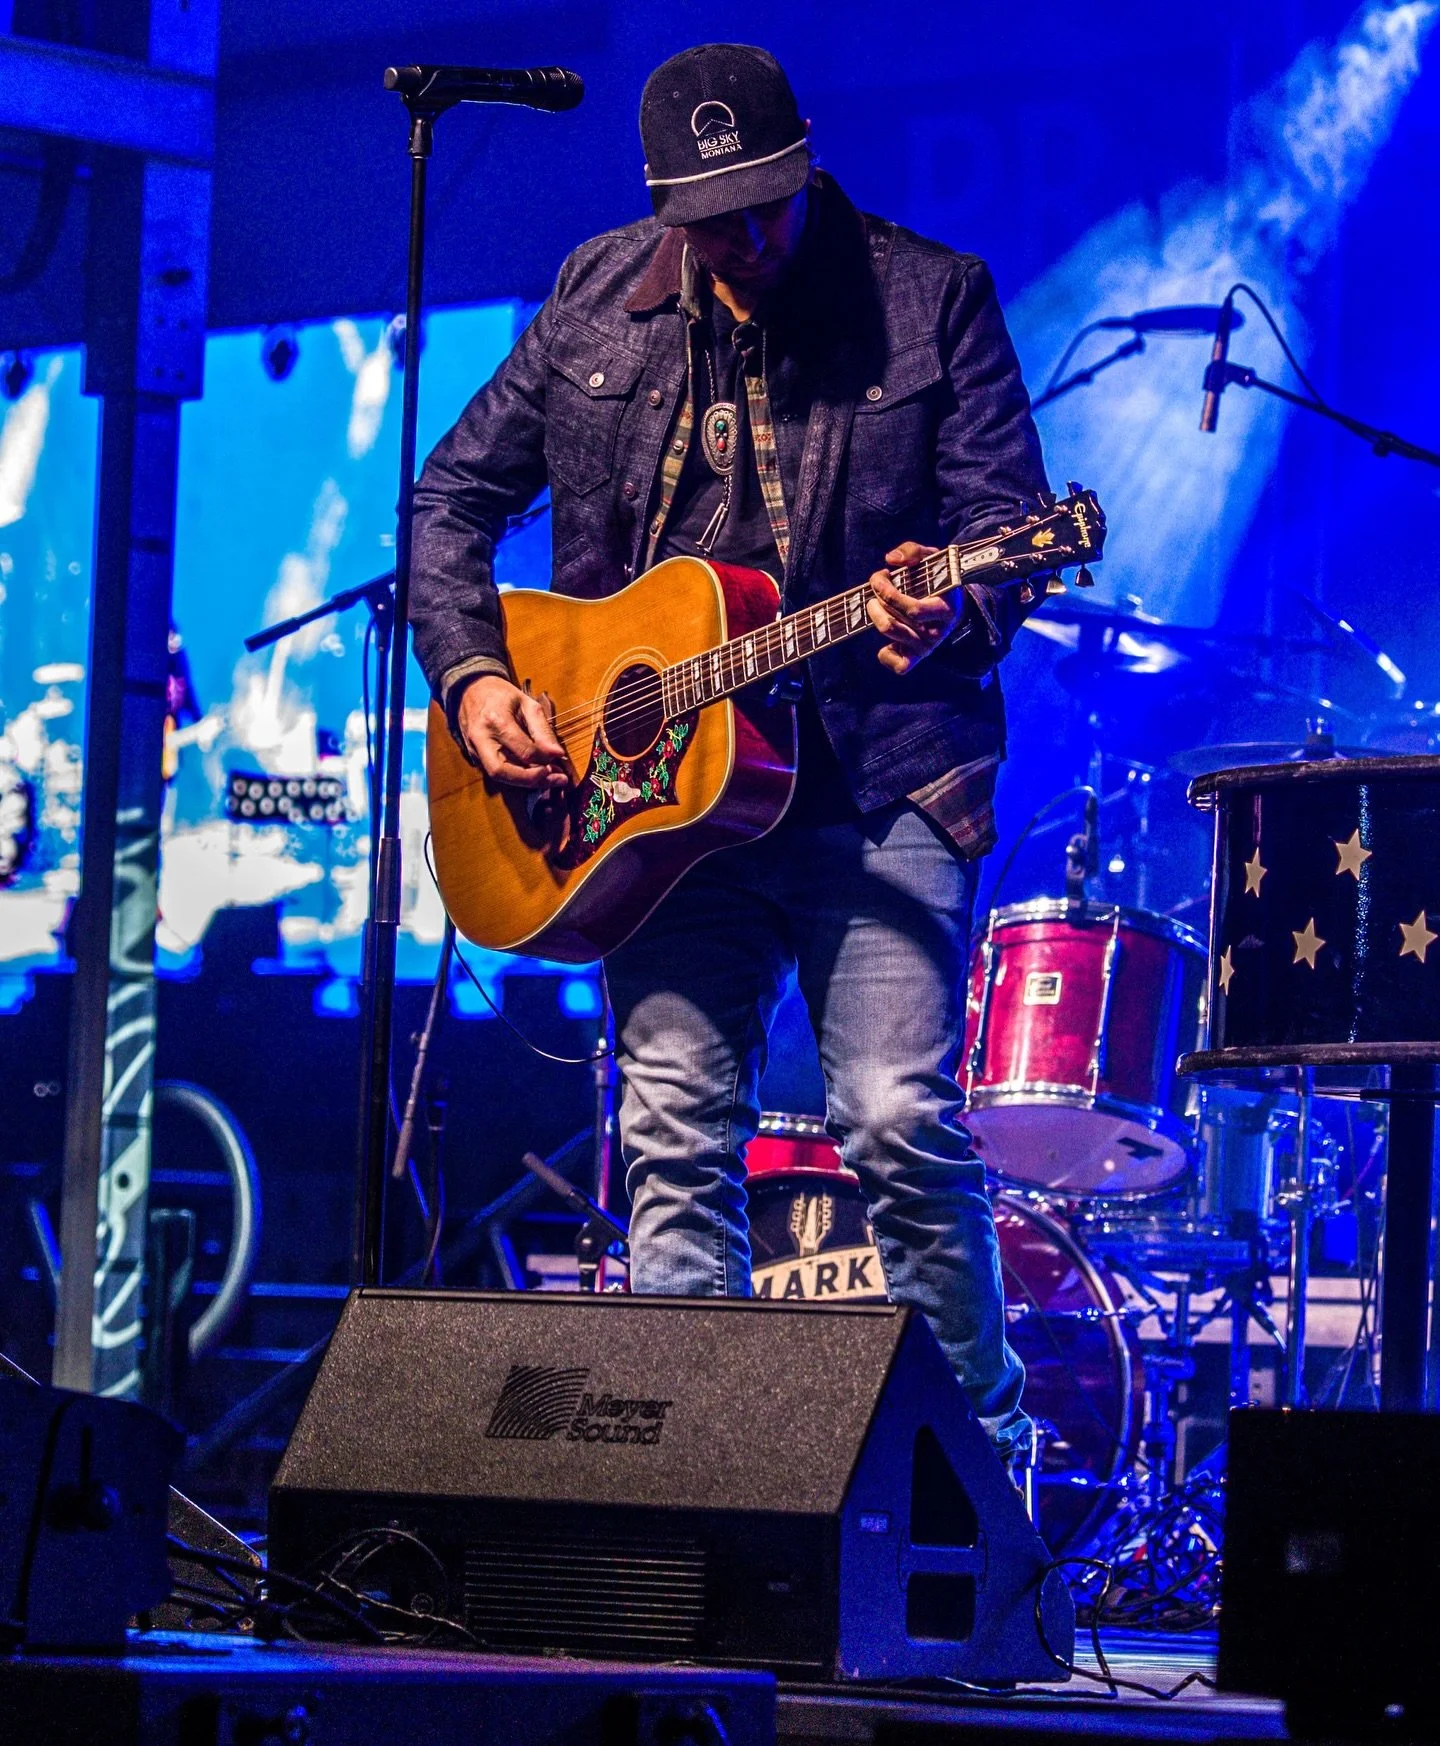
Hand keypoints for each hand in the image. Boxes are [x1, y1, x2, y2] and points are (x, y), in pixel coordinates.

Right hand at [457, 675, 568, 790]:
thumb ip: (542, 729)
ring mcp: (474, 749)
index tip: (560, 758)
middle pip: (502, 771)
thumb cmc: (501, 695)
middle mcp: (481, 738)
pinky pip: (497, 771)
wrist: (470, 690)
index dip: (545, 758)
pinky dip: (517, 775)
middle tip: (555, 778)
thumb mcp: (526, 703)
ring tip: (549, 778)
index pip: (523, 750)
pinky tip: (534, 772)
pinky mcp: (474, 756)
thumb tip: (557, 753)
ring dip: (526, 781)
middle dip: (530, 779)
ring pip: (498, 776)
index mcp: (496, 720)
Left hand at [866, 542, 963, 674]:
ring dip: (875, 616)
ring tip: (874, 604)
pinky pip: (899, 666)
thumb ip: (912, 552)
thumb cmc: (938, 579)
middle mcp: (937, 632)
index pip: (911, 609)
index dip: (888, 592)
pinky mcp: (917, 658)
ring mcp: (927, 647)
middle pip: (894, 622)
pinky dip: (886, 654)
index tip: (880, 575)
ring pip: (891, 635)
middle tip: (875, 587)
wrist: (952, 604)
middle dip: (877, 600)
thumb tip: (891, 560)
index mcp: (945, 609)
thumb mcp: (931, 560)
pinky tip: (887, 635)